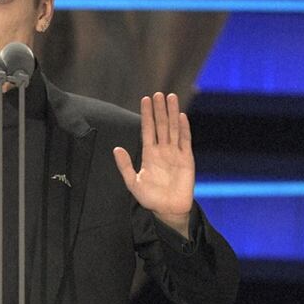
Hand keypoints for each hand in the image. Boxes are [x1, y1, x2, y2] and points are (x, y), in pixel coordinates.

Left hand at [113, 92, 194, 236]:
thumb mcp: (133, 182)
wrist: (167, 210)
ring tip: (171, 97)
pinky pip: (185, 140)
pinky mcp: (187, 159)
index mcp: (149, 154)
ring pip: (173, 128)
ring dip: (172, 113)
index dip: (146, 115)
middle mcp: (162, 150)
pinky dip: (184, 128)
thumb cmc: (150, 198)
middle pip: (161, 125)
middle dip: (159, 109)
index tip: (145, 99)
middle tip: (158, 93)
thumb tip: (116, 148)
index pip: (147, 129)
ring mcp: (175, 153)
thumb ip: (124, 166)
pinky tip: (182, 116)